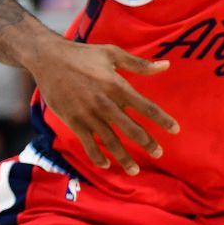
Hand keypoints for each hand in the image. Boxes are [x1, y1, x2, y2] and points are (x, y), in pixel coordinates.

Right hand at [29, 41, 179, 173]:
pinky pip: (87, 142)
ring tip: (135, 170)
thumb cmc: (83, 54)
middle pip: (130, 128)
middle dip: (146, 143)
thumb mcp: (112, 54)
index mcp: (117, 86)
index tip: (176, 130)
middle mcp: (104, 103)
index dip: (162, 119)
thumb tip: (166, 65)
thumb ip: (140, 64)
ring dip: (123, 157)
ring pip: (110, 140)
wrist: (47, 58)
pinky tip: (106, 164)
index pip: (146, 106)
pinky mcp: (73, 121)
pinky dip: (96, 155)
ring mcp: (87, 114)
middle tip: (159, 154)